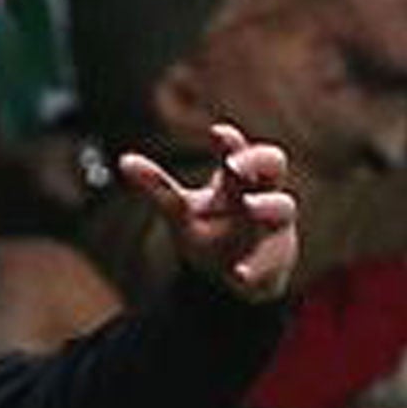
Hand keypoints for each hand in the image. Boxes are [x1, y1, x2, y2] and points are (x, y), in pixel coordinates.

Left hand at [119, 123, 298, 302]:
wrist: (232, 274)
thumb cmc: (210, 229)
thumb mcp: (180, 210)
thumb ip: (157, 187)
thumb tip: (124, 160)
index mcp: (235, 181)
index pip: (238, 151)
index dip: (230, 141)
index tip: (216, 133)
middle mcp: (260, 195)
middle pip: (273, 165)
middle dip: (257, 161)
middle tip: (233, 164)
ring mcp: (273, 225)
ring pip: (282, 207)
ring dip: (267, 206)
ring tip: (251, 206)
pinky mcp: (275, 259)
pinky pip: (270, 262)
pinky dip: (255, 268)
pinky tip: (238, 274)